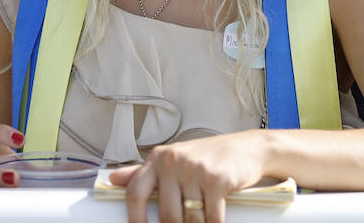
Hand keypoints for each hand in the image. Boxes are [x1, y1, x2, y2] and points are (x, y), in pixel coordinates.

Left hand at [107, 130, 271, 222]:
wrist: (250, 148)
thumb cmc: (211, 157)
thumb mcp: (176, 160)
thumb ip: (144, 172)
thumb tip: (113, 178)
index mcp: (160, 158)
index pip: (135, 193)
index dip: (134, 219)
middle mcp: (174, 161)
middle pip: (166, 214)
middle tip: (187, 222)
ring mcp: (195, 170)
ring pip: (189, 219)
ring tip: (202, 218)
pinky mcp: (216, 180)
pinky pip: (210, 218)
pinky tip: (216, 221)